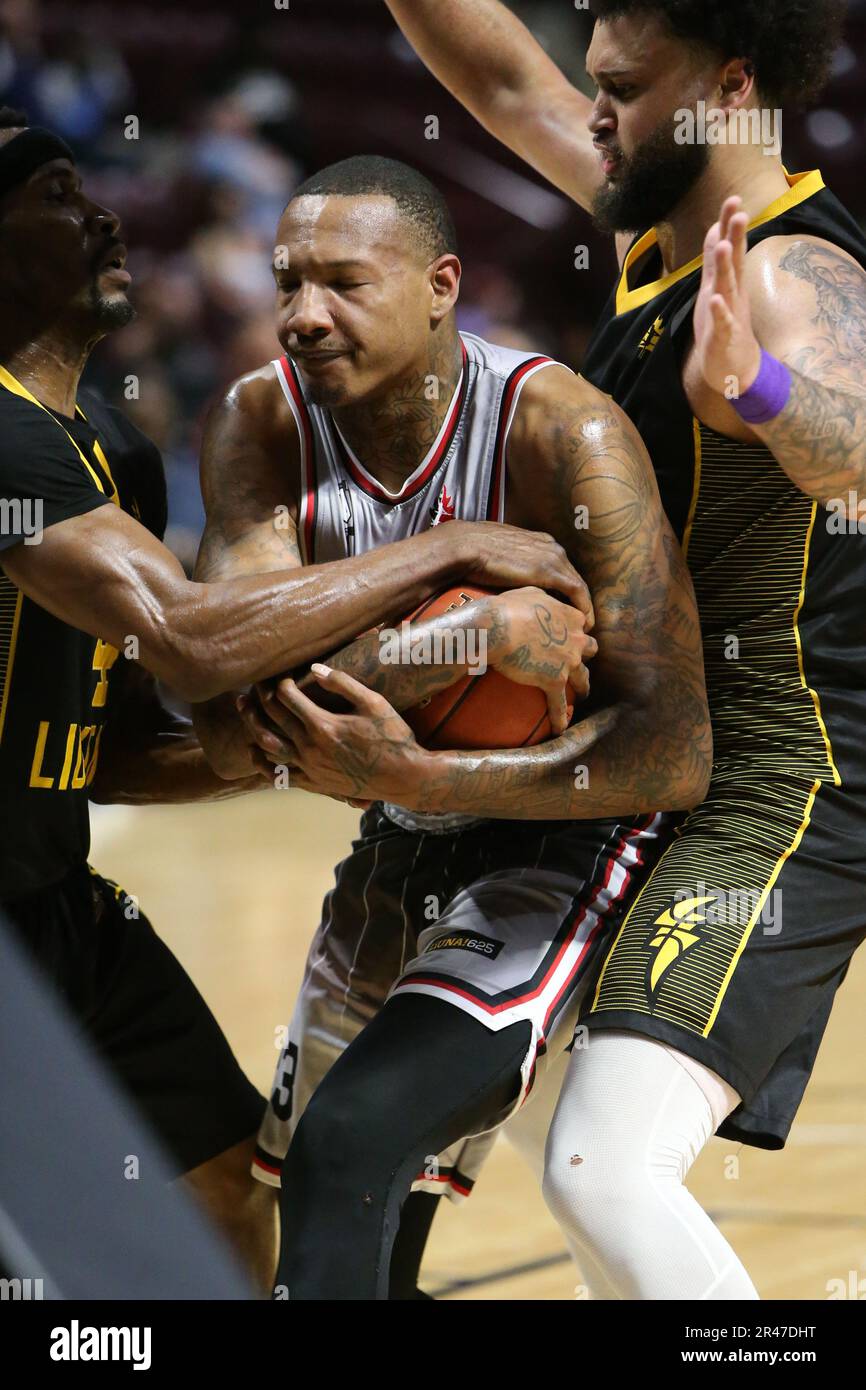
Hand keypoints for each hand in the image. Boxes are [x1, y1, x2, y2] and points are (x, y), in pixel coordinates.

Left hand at [236, 668, 423, 805]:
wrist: (403, 778)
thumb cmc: (393, 737)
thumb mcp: (374, 703)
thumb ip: (342, 683)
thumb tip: (313, 668)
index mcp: (323, 725)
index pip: (287, 697)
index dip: (279, 682)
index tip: (282, 674)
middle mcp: (310, 748)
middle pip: (273, 718)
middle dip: (260, 697)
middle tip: (255, 683)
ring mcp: (309, 768)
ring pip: (268, 746)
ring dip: (252, 725)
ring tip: (244, 709)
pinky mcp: (313, 783)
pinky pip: (279, 776)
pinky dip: (263, 762)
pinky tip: (255, 751)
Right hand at [448, 520, 593, 626]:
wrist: (466, 546)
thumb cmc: (472, 550)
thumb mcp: (497, 554)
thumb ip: (508, 564)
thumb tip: (502, 578)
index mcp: (540, 542)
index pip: (560, 568)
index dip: (565, 589)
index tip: (564, 607)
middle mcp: (552, 547)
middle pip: (573, 577)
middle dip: (577, 600)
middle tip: (578, 621)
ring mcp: (553, 558)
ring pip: (579, 585)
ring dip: (583, 606)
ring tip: (583, 626)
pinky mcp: (550, 571)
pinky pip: (577, 592)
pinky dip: (583, 608)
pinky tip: (584, 623)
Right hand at [490, 587, 597, 733]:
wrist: (498, 627)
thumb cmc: (509, 607)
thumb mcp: (530, 592)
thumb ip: (544, 596)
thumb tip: (541, 599)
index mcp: (572, 617)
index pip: (582, 626)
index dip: (576, 631)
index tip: (569, 636)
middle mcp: (576, 639)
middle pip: (589, 650)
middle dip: (584, 655)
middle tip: (575, 662)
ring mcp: (568, 662)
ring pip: (583, 678)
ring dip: (582, 687)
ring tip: (581, 695)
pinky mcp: (554, 681)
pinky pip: (560, 704)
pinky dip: (560, 717)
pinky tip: (560, 728)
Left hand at [694, 196, 762, 398]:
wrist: (734, 366)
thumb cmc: (725, 323)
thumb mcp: (716, 287)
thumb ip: (714, 260)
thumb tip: (715, 229)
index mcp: (729, 281)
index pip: (730, 248)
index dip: (729, 226)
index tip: (733, 200)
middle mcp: (732, 293)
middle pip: (733, 262)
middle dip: (734, 237)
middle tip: (738, 212)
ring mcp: (730, 314)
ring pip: (727, 287)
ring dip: (725, 267)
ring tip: (723, 246)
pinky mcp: (724, 336)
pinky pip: (722, 322)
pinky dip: (720, 311)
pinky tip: (716, 299)